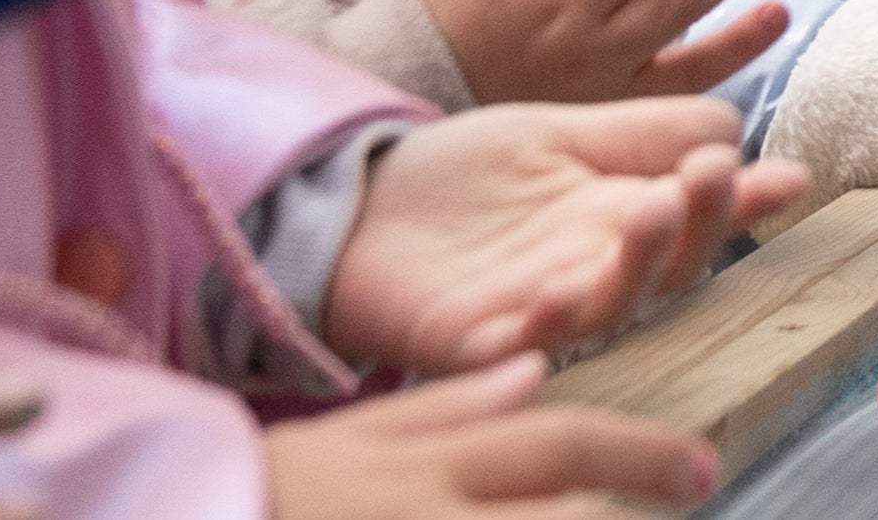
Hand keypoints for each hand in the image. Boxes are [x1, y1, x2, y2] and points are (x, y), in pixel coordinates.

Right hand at [263, 353, 713, 519]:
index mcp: (427, 467)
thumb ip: (442, 409)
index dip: (640, 456)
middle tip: (690, 495)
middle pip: (562, 517)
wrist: (172, 513)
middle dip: (620, 517)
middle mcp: (433, 517)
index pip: (559, 446)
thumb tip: (535, 372)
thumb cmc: (253, 494)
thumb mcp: (345, 440)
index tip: (705, 471)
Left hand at [326, 98, 807, 369]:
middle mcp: (591, 270)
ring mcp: (536, 310)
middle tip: (708, 179)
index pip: (695, 217)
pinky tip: (561, 291)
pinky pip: (519, 345)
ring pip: (608, 307)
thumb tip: (738, 130)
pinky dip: (546, 325)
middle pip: (667, 269)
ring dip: (636, 266)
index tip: (788, 177)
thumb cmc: (462, 177)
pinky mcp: (473, 340)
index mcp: (616, 218)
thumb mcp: (562, 135)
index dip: (743, 203)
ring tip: (647, 211)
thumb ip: (643, 133)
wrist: (356, 207)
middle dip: (699, 227)